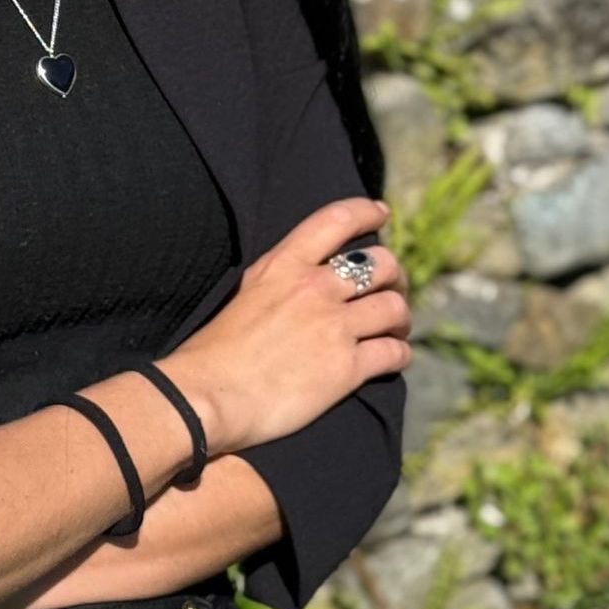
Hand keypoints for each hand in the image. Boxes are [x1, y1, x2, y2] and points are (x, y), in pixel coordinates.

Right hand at [161, 194, 412, 458]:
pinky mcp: (346, 368)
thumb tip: (294, 286)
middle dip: (394, 276)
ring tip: (396, 330)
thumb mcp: (244, 296)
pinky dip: (400, 354)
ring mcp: (333, 326)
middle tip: (393, 290)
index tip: (382, 213)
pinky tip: (393, 359)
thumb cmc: (212, 354)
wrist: (207, 396)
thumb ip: (276, 284)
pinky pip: (393, 352)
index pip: (336, 220)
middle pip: (381, 264)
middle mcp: (314, 288)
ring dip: (401, 319)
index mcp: (283, 266)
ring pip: (394, 308)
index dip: (366, 212)